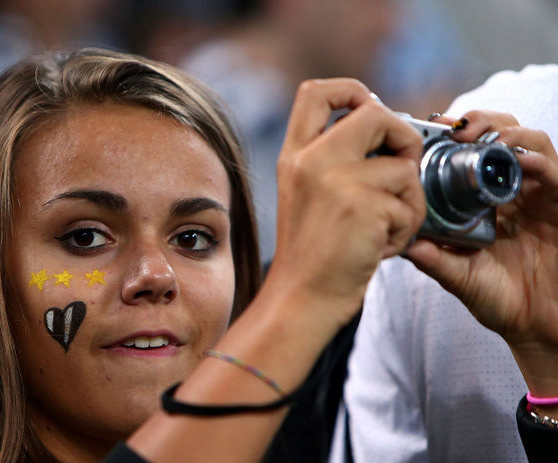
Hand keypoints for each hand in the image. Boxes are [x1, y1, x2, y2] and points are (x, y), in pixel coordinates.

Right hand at [264, 79, 425, 329]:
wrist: (301, 298)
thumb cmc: (311, 252)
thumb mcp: (303, 194)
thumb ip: (331, 160)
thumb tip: (386, 133)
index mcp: (295, 155)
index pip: (316, 92)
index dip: (352, 91)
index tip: (370, 109)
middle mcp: (311, 161)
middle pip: (376, 113)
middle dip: (404, 137)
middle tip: (401, 170)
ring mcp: (336, 183)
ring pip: (403, 167)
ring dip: (408, 202)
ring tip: (385, 228)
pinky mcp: (362, 209)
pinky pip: (409, 205)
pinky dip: (404, 229)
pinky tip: (380, 246)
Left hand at [408, 110, 557, 394]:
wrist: (538, 327)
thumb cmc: (499, 300)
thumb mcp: (458, 277)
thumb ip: (434, 259)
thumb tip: (403, 241)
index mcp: (484, 202)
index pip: (471, 153)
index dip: (453, 136)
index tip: (428, 129)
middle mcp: (511, 192)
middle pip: (500, 136)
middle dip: (479, 122)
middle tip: (455, 127)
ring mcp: (539, 195)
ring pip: (529, 142)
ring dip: (506, 131)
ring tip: (481, 136)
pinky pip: (554, 169)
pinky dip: (536, 158)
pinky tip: (516, 158)